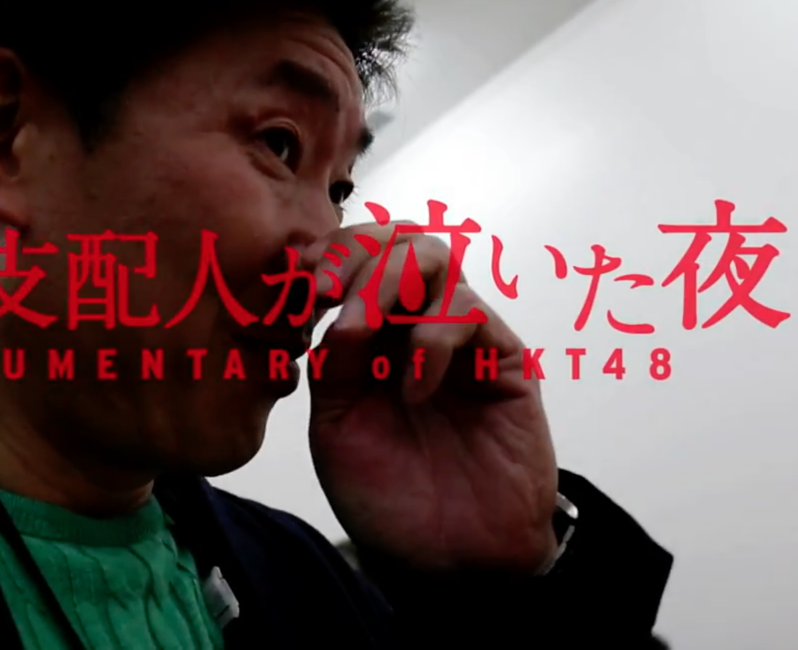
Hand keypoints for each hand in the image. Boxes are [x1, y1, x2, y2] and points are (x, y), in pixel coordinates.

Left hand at [303, 221, 557, 573]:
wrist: (453, 561)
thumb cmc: (391, 498)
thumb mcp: (335, 427)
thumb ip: (329, 363)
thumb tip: (326, 305)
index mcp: (370, 335)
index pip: (354, 257)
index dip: (324, 255)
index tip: (293, 282)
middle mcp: (417, 324)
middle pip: (396, 237)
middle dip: (352, 253)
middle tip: (320, 292)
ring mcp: (463, 337)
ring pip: (433, 257)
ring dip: (384, 284)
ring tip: (357, 338)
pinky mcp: (504, 358)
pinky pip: (467, 313)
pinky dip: (430, 340)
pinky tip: (413, 391)